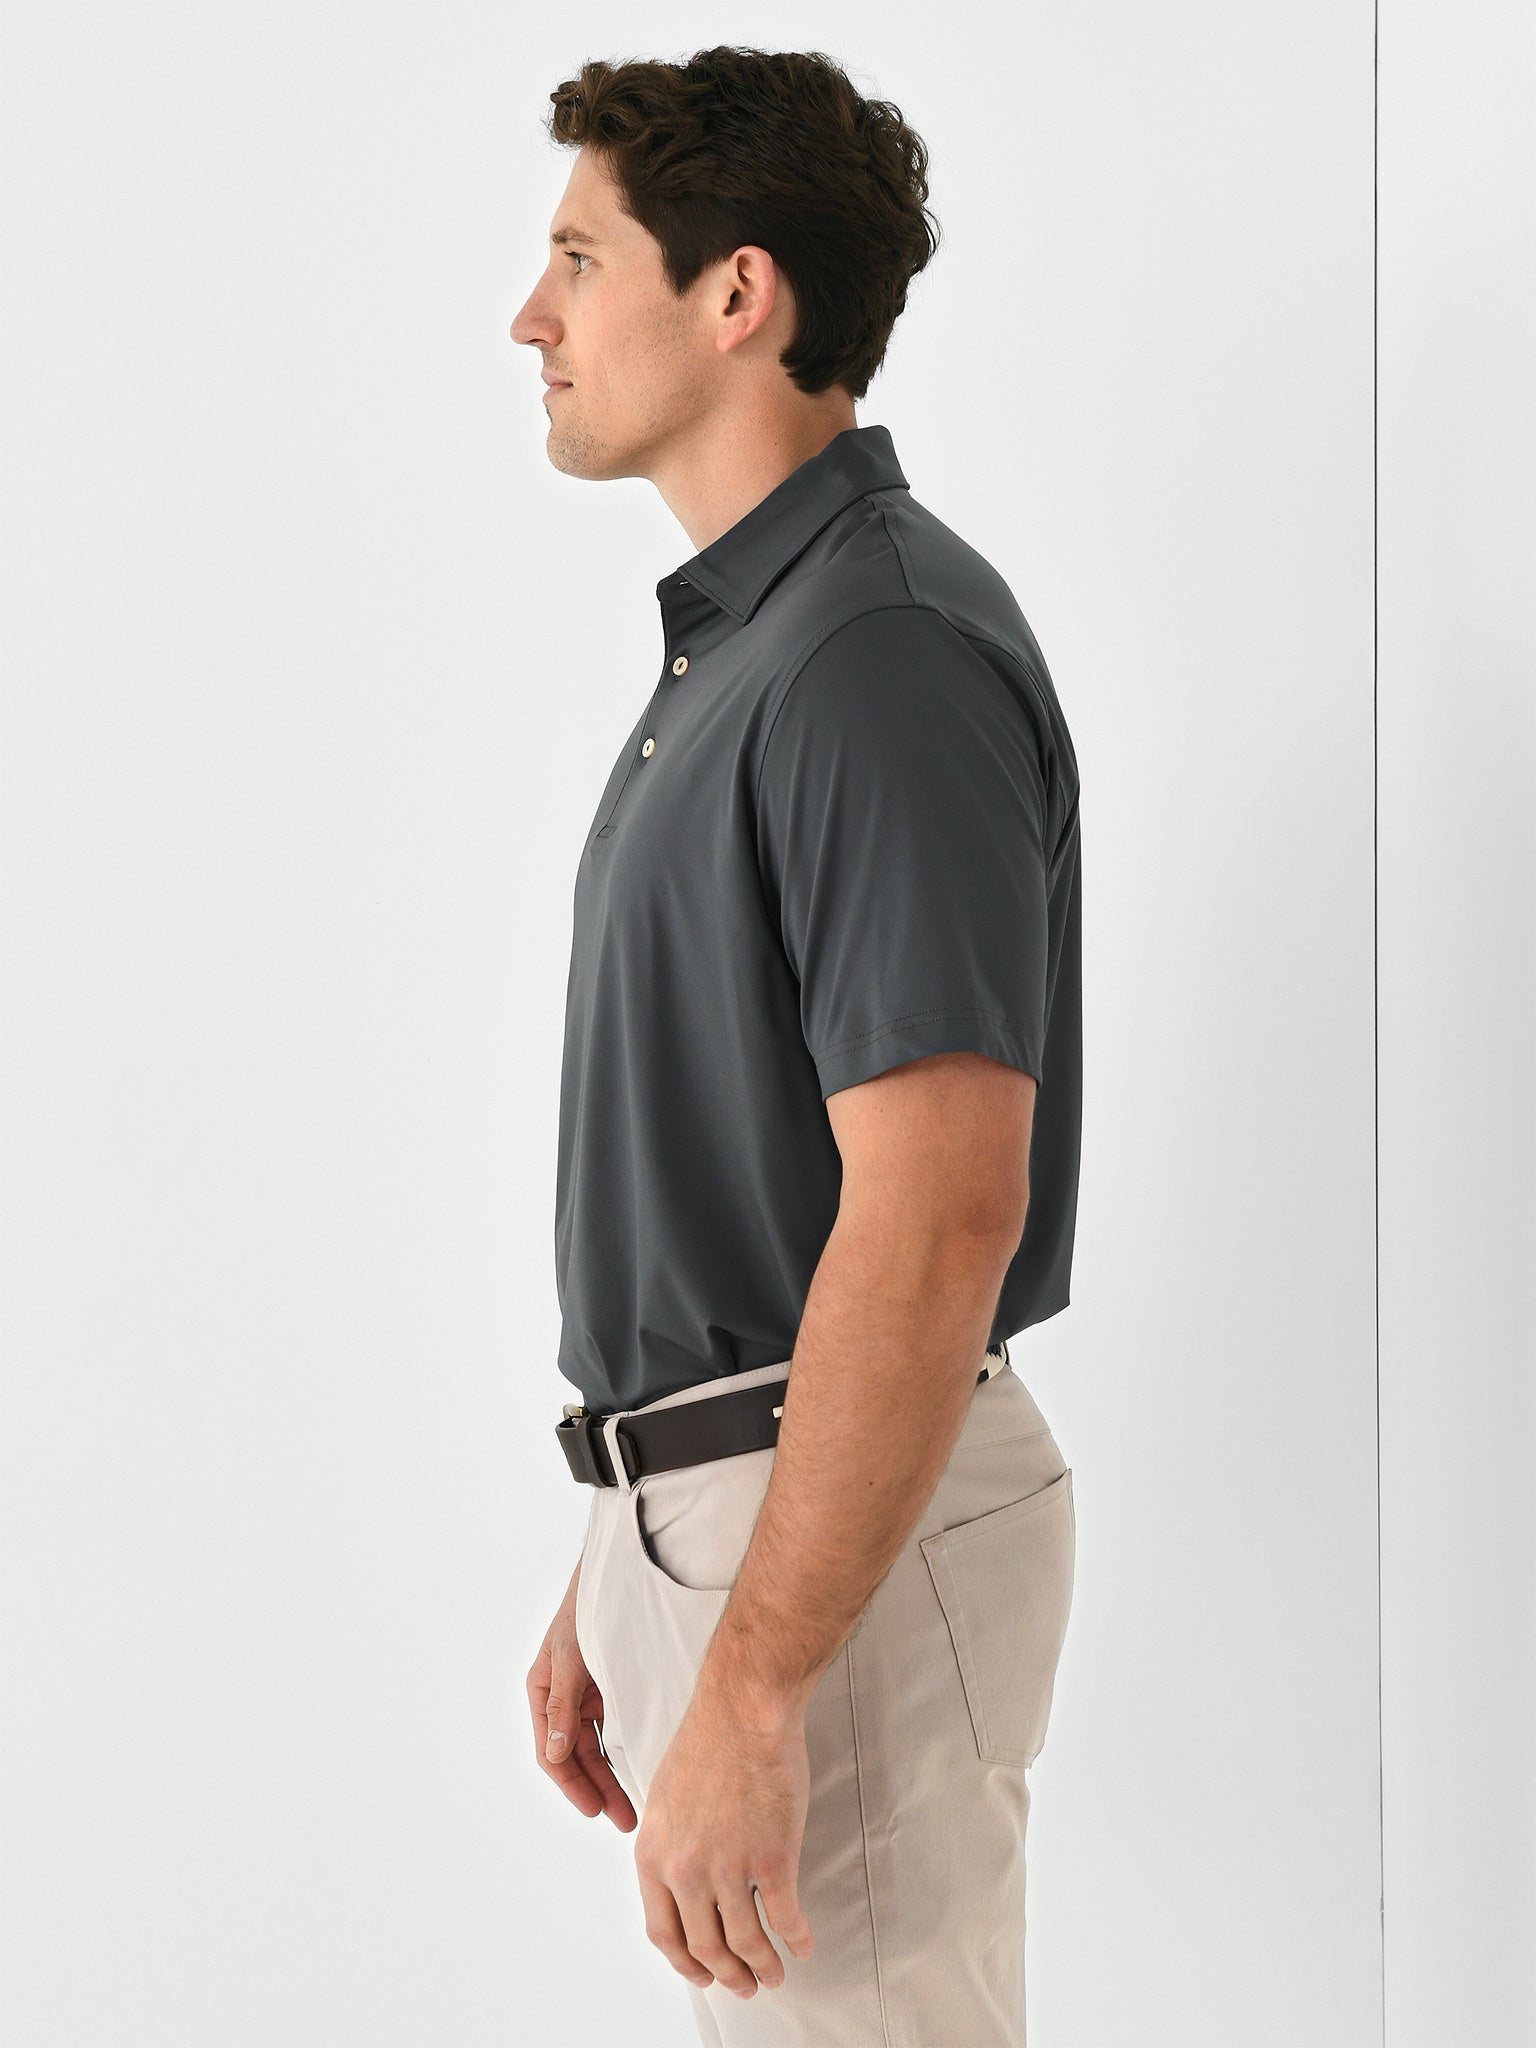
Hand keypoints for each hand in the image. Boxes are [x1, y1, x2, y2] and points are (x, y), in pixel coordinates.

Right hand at [527, 1553, 636, 1830]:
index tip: (596, 1810)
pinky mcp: (613, 1686)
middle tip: (626, 1820)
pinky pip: (617, 1727)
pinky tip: (642, 1771)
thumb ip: (563, 1706)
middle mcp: (563, 1697)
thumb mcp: (571, 1659)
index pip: (552, 1753)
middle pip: (577, 1756)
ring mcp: (589, 1693)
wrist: (620, 1571)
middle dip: (599, 1789)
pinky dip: (626, 1750)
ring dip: (614, 1776)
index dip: (573, 1785)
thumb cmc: (587, 1610)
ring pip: (599, 1747)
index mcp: (543, 1692)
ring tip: (636, 1807)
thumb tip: (555, 1755)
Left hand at [633, 1691, 814, 1998]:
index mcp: (654, 1855)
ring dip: (762, 1966)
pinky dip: (795, 1939)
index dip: (685, 1961)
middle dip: (726, 1975)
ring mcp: (729, 1867)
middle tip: (743, 1984)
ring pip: (745, 1942)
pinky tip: (802, 1944)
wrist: (742, 1709)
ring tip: (773, 1974)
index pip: (663, 1932)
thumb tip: (678, 1881)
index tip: (703, 1973)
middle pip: (704, 1947)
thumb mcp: (664, 1798)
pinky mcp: (771, 1857)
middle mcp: (686, 1870)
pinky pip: (784, 1917)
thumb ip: (668, 1845)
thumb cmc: (707, 1740)